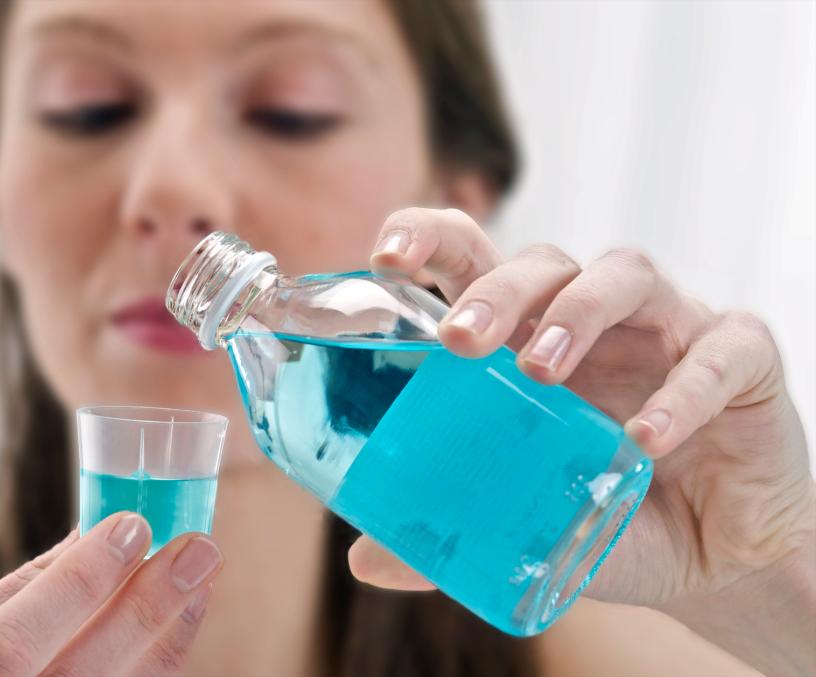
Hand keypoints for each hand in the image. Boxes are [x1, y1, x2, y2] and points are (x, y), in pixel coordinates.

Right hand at [0, 513, 221, 676]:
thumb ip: (2, 603)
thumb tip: (85, 537)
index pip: (10, 646)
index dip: (76, 587)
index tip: (131, 526)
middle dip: (143, 612)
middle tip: (198, 550)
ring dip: (160, 645)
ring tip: (198, 586)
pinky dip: (147, 675)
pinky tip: (172, 636)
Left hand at [350, 208, 815, 672]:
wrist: (714, 559)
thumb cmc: (607, 514)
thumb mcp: (525, 522)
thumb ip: (452, 529)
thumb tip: (368, 559)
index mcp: (530, 336)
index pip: (475, 258)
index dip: (429, 239)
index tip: (386, 258)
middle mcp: (596, 318)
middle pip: (543, 263)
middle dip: (497, 291)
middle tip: (461, 341)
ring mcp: (670, 329)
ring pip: (624, 275)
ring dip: (579, 312)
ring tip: (543, 370)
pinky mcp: (741, 360)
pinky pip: (720, 352)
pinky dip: (683, 391)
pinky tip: (645, 440)